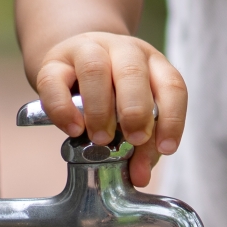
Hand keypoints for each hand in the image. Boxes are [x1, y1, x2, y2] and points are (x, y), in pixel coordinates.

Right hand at [32, 32, 186, 186]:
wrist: (74, 66)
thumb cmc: (111, 93)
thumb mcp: (132, 115)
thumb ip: (141, 146)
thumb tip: (139, 176)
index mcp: (152, 63)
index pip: (172, 85)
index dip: (172, 118)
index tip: (165, 148)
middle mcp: (123, 51)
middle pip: (133, 71)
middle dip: (136, 110)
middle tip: (133, 139)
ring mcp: (87, 50)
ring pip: (94, 69)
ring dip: (99, 109)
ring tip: (100, 139)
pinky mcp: (54, 61)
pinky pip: (54, 81)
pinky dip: (63, 108)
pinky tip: (73, 130)